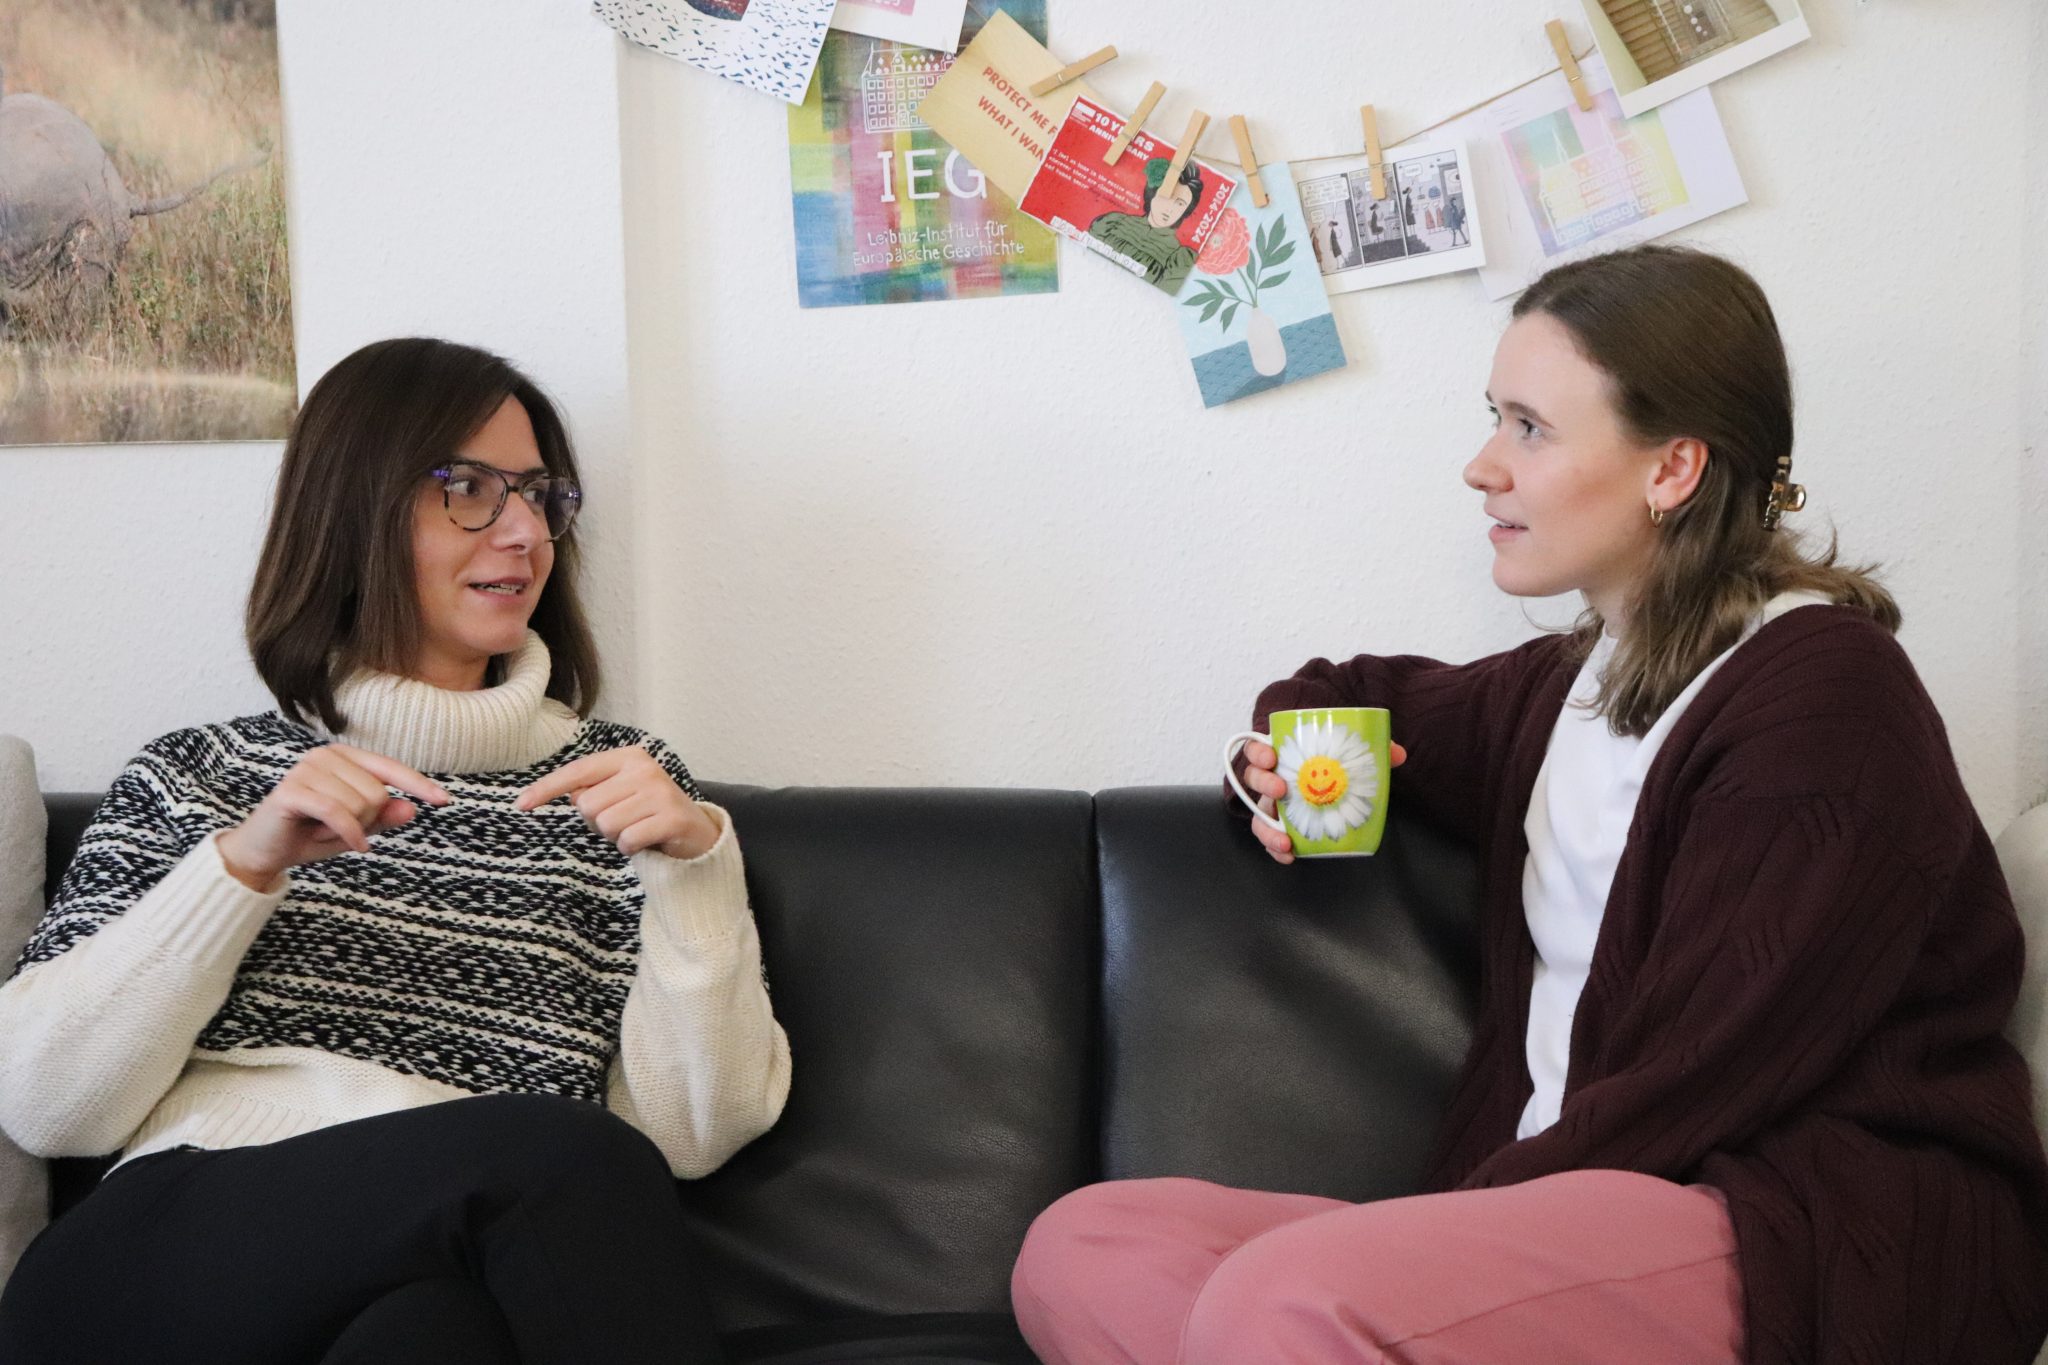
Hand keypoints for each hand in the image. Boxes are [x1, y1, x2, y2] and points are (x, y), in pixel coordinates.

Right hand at [216, 745, 450, 890]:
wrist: (262, 853)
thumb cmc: (310, 835)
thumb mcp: (356, 829)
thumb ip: (382, 817)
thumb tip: (411, 808)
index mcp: (344, 757)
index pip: (391, 768)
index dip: (419, 785)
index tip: (445, 801)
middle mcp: (325, 755)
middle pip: (378, 794)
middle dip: (366, 821)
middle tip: (338, 830)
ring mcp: (306, 769)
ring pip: (361, 805)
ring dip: (349, 830)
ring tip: (324, 831)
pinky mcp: (292, 791)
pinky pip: (339, 813)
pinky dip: (350, 834)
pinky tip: (354, 847)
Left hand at [515, 745, 719, 859]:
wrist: (696, 832)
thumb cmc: (647, 812)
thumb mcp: (618, 794)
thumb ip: (591, 790)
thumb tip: (574, 796)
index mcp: (628, 757)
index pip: (577, 771)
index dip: (547, 789)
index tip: (521, 804)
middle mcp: (644, 768)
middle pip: (588, 805)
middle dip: (598, 822)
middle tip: (624, 821)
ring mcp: (659, 792)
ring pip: (605, 824)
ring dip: (616, 835)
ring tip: (636, 828)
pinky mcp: (671, 817)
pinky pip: (627, 840)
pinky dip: (631, 847)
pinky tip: (646, 840)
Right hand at [1242, 737, 1407, 865]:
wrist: (1335, 789)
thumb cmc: (1336, 768)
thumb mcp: (1354, 756)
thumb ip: (1374, 751)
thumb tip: (1398, 754)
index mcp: (1284, 755)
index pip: (1257, 748)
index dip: (1258, 752)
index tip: (1271, 757)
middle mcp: (1273, 778)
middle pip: (1253, 777)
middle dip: (1262, 783)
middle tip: (1281, 790)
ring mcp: (1272, 804)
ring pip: (1256, 813)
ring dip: (1265, 827)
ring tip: (1284, 839)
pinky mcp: (1279, 826)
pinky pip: (1270, 837)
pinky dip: (1275, 848)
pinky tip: (1290, 855)